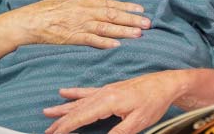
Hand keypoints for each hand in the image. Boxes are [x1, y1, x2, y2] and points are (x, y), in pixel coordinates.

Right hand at [0, 0, 149, 53]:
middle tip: (148, 23)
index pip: (111, 4)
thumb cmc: (47, 9)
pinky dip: (104, 43)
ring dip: (123, 31)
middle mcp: (84, 12)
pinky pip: (91, 40)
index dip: (127, 6)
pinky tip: (116, 45)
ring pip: (106, 28)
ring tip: (138, 34)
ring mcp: (79, 25)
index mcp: (84, 1)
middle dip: (131, 19)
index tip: (142, 9)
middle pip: (112, 15)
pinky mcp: (72, 37)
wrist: (28, 21)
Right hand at [43, 70, 192, 133]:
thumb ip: (119, 133)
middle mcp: (104, 94)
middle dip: (61, 121)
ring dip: (63, 108)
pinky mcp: (110, 89)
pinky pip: (88, 92)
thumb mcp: (138, 122)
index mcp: (109, 102)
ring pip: (79, 101)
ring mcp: (106, 90)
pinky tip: (64, 92)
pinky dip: (75, 93)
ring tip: (47, 112)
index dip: (66, 126)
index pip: (81, 117)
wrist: (166, 83)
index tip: (53, 133)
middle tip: (46, 130)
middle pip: (77, 110)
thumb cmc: (155, 101)